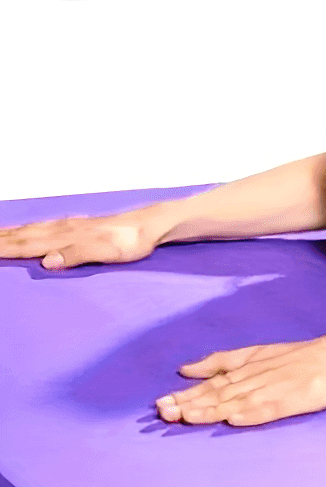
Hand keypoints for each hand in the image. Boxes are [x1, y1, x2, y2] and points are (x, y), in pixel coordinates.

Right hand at [0, 207, 167, 269]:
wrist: (150, 225)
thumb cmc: (131, 242)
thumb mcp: (107, 252)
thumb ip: (77, 255)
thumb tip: (47, 260)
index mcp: (67, 237)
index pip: (28, 244)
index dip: (4, 248)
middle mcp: (65, 229)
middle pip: (25, 235)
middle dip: (1, 238)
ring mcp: (72, 226)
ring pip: (33, 229)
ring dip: (11, 232)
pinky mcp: (79, 226)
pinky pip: (45, 227)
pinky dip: (29, 229)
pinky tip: (28, 229)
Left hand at [155, 333, 325, 426]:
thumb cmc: (299, 356)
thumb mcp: (258, 352)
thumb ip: (224, 361)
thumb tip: (184, 368)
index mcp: (249, 365)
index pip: (212, 382)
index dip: (186, 394)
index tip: (160, 405)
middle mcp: (258, 375)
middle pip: (219, 392)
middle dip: (190, 403)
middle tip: (162, 413)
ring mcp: (276, 387)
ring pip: (239, 400)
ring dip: (212, 409)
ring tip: (187, 418)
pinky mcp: (295, 398)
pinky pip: (271, 408)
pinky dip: (252, 414)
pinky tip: (235, 420)